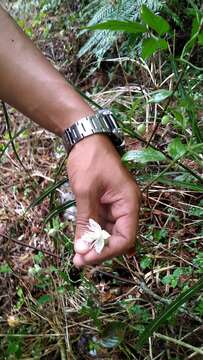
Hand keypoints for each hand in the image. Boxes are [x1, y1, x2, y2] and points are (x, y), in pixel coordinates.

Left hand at [67, 134, 140, 266]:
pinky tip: (81, 242)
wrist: (85, 139)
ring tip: (77, 255)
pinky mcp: (105, 204)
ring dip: (94, 244)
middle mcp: (126, 206)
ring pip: (109, 233)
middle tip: (78, 260)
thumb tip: (82, 249)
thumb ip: (86, 221)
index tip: (87, 258)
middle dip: (100, 250)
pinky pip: (102, 224)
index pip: (126, 237)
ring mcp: (116, 206)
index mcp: (129, 202)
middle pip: (119, 238)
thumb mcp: (86, 191)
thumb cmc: (89, 160)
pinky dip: (92, 233)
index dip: (108, 251)